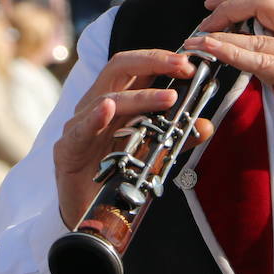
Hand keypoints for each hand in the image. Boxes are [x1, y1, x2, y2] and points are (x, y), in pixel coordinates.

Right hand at [53, 49, 209, 226]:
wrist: (88, 214)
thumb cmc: (117, 175)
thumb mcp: (153, 153)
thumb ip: (177, 137)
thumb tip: (206, 125)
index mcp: (116, 100)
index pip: (136, 67)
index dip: (160, 59)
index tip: (189, 63)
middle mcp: (96, 105)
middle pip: (119, 68)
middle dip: (152, 62)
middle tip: (182, 66)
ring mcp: (78, 125)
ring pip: (107, 99)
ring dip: (140, 97)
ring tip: (169, 98)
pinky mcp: (66, 149)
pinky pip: (80, 130)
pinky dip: (94, 118)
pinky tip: (107, 110)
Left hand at [184, 0, 273, 169]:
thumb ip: (273, 54)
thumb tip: (240, 43)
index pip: (271, 2)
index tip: (213, 6)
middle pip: (265, 3)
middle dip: (228, 7)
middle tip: (204, 21)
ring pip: (257, 36)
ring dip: (220, 35)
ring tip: (195, 40)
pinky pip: (260, 61)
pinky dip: (230, 52)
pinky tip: (211, 49)